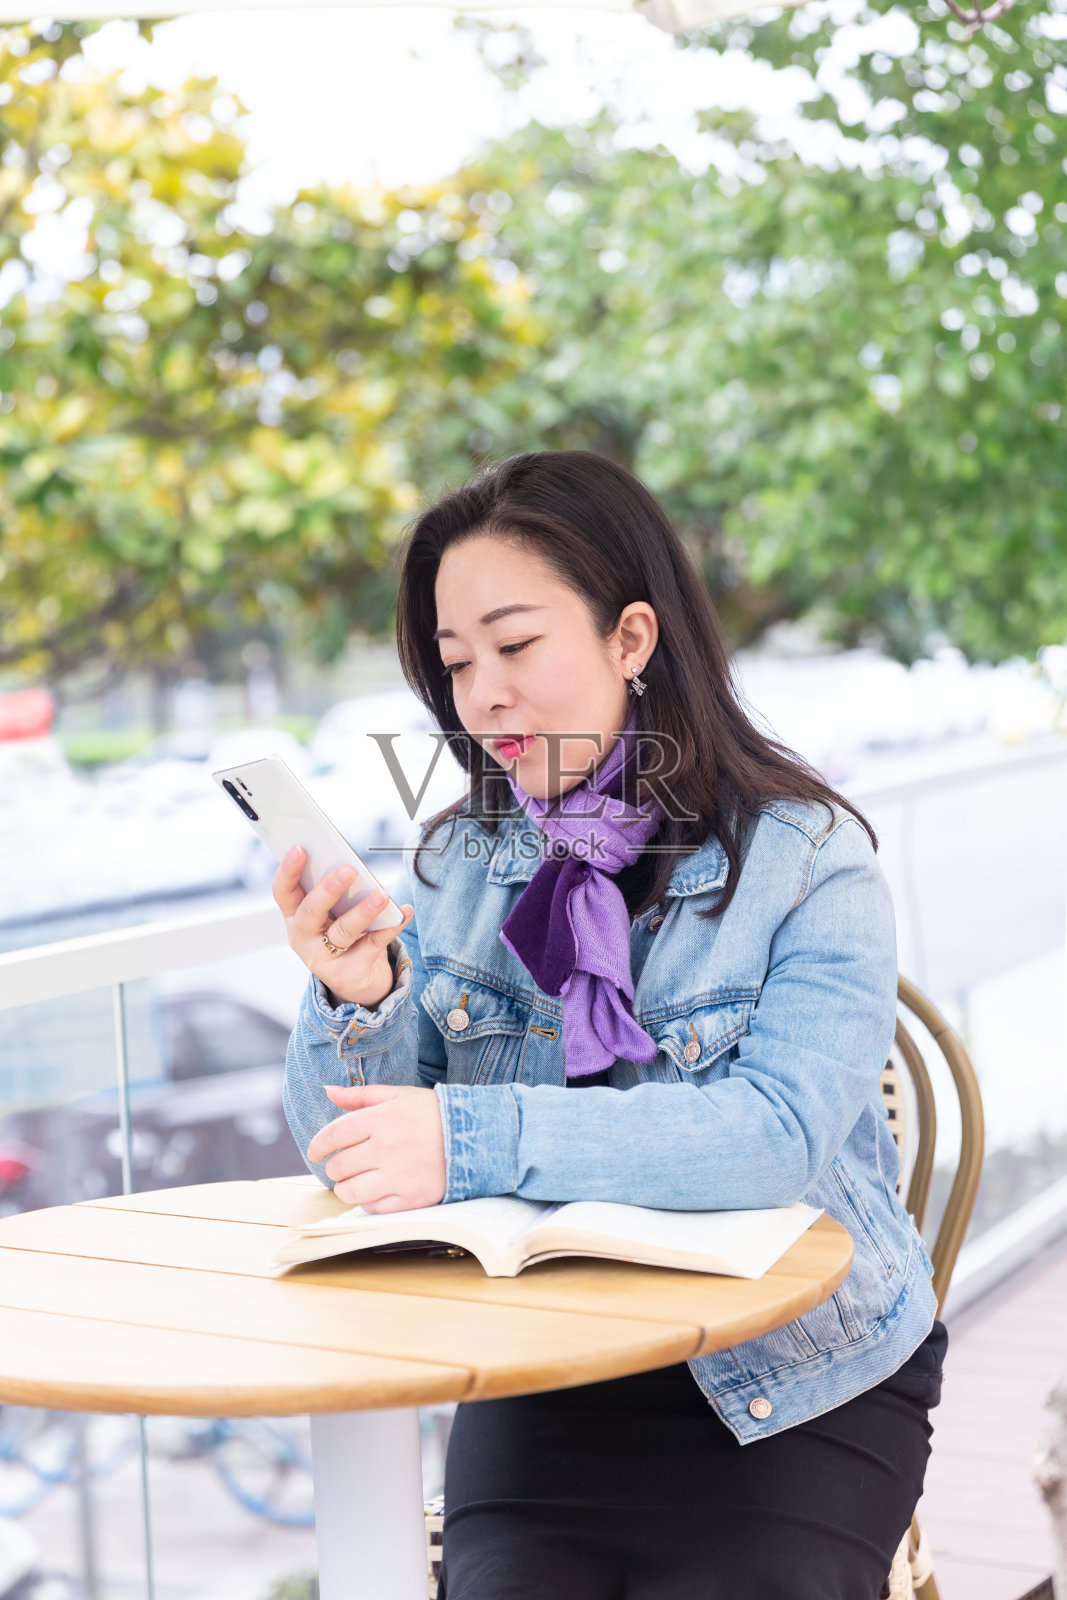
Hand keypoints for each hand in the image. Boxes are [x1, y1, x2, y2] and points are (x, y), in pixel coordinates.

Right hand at [272, 847, 414, 1008]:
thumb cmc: (343, 934)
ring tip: (381, 895)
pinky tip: (404, 912)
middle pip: (309, 913)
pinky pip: (372, 946)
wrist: (357, 982)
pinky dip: (391, 927)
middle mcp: (302, 938)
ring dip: (363, 911)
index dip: (288, 870)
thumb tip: (354, 868)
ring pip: (342, 932)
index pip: (283, 892)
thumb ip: (336, 894)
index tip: (301, 848)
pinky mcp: (347, 974)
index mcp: (294, 916)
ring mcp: (322, 959)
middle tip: (347, 870)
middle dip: (327, 890)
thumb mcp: (333, 914)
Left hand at [307, 1085, 446, 1212]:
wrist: (477, 1136)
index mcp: (382, 1119)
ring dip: (347, 1187)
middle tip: (345, 1164)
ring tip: (357, 1180)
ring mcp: (399, 1176)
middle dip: (336, 1166)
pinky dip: (369, 1202)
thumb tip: (328, 1091)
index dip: (317, 1145)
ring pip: (350, 1192)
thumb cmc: (434, 1113)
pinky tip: (378, 1189)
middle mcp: (387, 1148)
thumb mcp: (399, 1095)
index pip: (333, 1135)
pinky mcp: (412, 1199)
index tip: (315, 1151)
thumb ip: (361, 1095)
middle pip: (338, 1166)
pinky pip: (373, 1208)